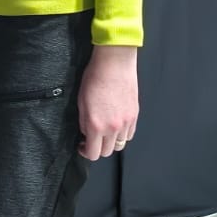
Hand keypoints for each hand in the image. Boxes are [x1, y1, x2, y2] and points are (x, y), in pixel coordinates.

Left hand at [77, 45, 137, 160]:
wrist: (114, 63)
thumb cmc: (95, 77)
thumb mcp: (81, 101)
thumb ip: (84, 122)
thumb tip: (87, 133)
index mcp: (96, 125)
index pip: (93, 153)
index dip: (86, 152)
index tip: (83, 145)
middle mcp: (112, 128)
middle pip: (107, 152)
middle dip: (98, 148)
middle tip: (93, 138)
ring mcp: (126, 123)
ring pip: (120, 144)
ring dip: (111, 141)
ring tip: (106, 130)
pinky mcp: (134, 115)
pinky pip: (129, 134)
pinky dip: (123, 134)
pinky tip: (116, 124)